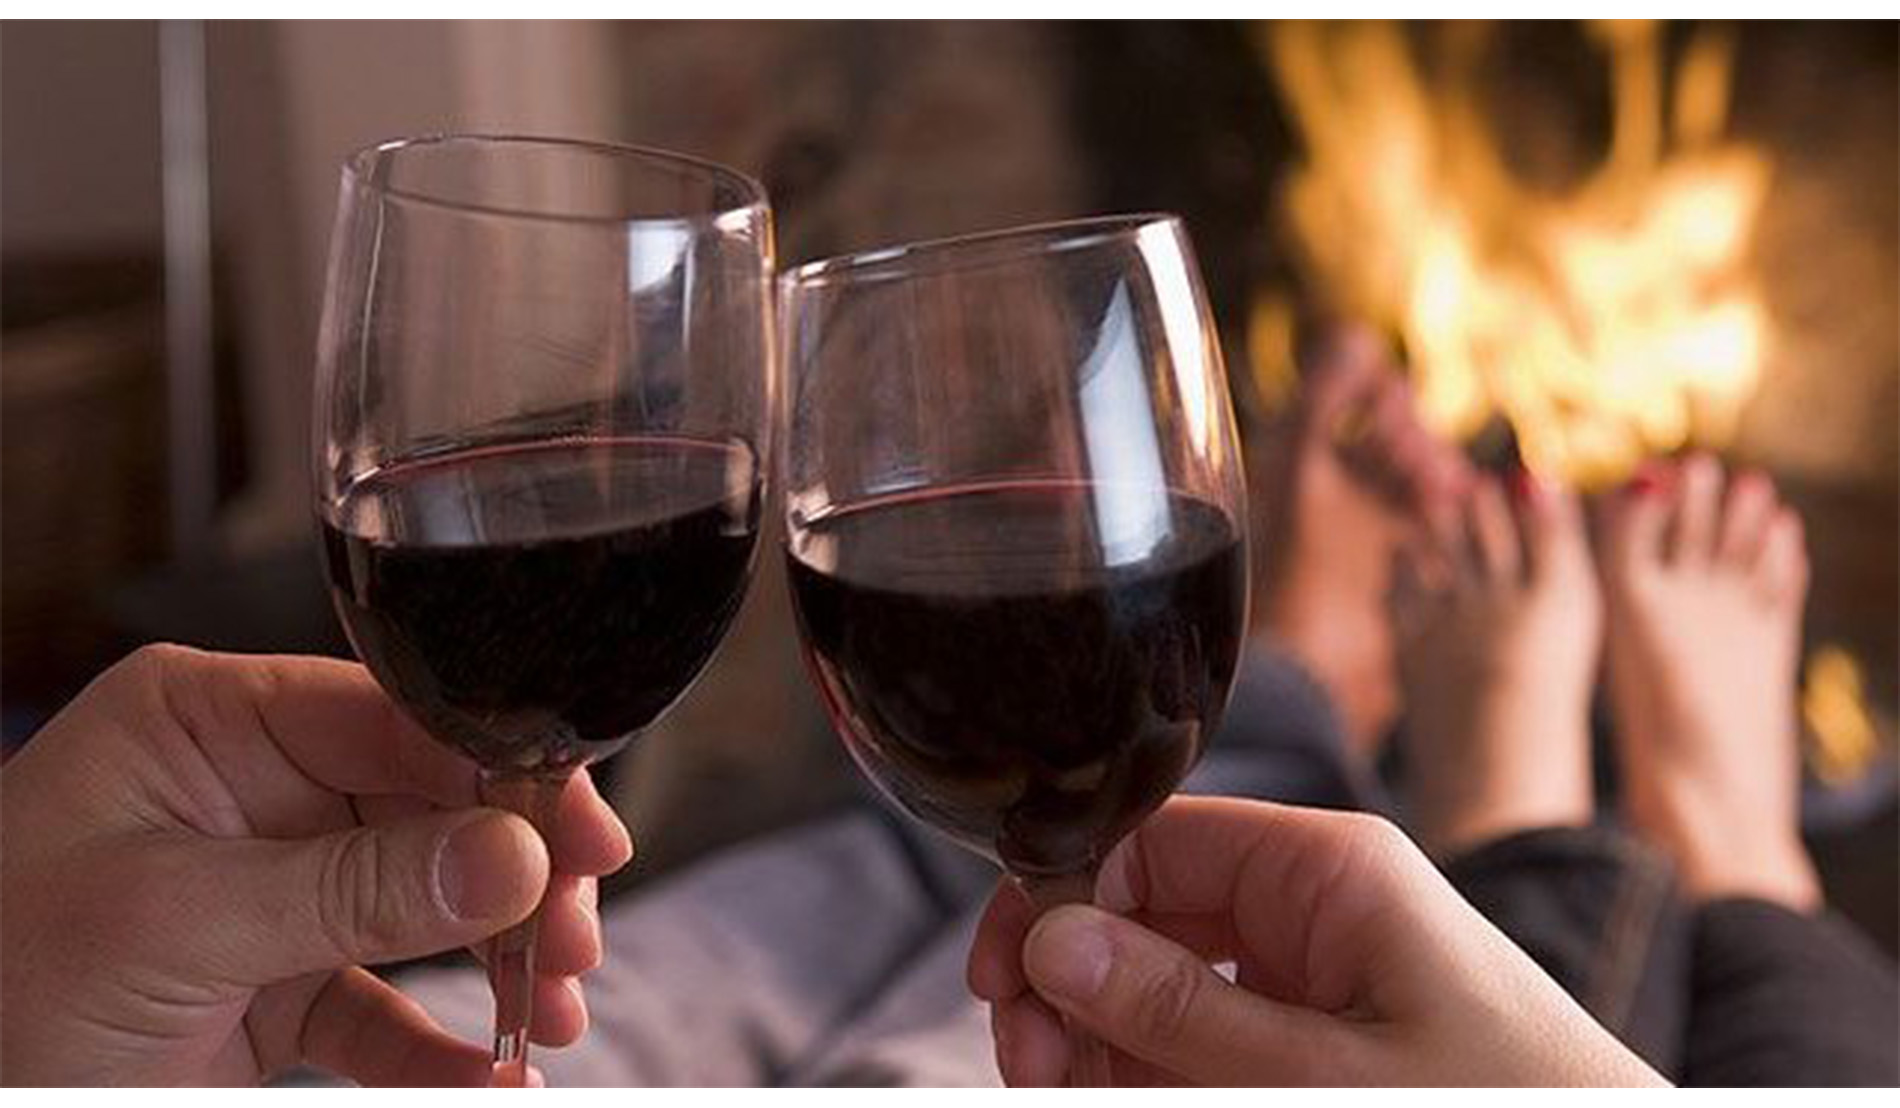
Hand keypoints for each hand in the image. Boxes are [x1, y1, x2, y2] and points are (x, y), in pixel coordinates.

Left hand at [1, 645, 632, 1085]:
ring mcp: (271, 889)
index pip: (392, 715)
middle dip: (517, 877)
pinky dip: (448, 1047)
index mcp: (205, 724)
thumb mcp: (171, 925)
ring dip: (503, 958)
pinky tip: (495, 1074)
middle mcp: (250, 792)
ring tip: (557, 1011)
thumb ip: (351, 889)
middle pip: (432, 807)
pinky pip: (388, 1007)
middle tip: (575, 940)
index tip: (581, 835)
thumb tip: (514, 856)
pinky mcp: (278, 987)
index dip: (499, 770)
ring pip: (429, 903)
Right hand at [968, 797, 1662, 1085]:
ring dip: (1097, 1041)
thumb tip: (1053, 942)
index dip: (1062, 895)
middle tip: (1029, 1065)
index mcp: (1327, 870)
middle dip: (1070, 984)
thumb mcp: (1326, 1074)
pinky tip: (1114, 1097)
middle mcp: (1311, 907)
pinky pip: (1202, 1038)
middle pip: (1142, 913)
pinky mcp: (1315, 1038)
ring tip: (1063, 1092)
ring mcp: (1311, 976)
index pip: (1153, 837)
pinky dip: (1146, 1072)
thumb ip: (1182, 1013)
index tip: (1004, 978)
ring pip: (1159, 986)